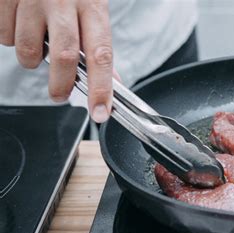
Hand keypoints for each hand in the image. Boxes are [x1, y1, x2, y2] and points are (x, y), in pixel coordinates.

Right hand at [0, 0, 112, 122]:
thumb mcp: (92, 7)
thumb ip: (98, 44)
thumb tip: (113, 82)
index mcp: (92, 4)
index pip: (101, 54)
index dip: (102, 87)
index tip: (101, 112)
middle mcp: (62, 0)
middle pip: (63, 56)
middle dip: (61, 84)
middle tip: (60, 94)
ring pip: (26, 49)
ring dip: (31, 59)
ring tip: (37, 43)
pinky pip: (3, 35)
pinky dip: (11, 38)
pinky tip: (21, 23)